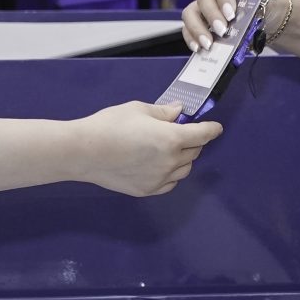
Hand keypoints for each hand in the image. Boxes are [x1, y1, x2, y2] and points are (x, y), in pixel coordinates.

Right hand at [75, 101, 222, 195]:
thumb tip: (177, 112)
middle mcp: (170, 161)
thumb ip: (163, 112)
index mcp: (171, 138)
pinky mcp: (147, 189)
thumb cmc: (109, 126)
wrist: (84, 151)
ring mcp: (159, 178)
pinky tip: (161, 166)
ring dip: (183, 158)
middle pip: (195, 152)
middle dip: (194, 141)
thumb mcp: (138, 110)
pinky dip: (171, 174)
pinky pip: (169, 183)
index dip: (212, 129)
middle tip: (182, 132)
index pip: (202, 134)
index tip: (216, 128)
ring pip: (184, 169)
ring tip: (169, 149)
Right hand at [180, 0, 259, 51]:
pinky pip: (187, 27)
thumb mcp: (265, 0)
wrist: (268, 14)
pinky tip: (199, 48)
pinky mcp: (198, 18)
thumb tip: (243, 27)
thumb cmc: (266, 2)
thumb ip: (254, 8)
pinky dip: (192, 38)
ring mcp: (202, 1)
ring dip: (198, 28)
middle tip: (222, 30)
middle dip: (212, 15)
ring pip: (190, 12)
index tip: (231, 13)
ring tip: (209, 44)